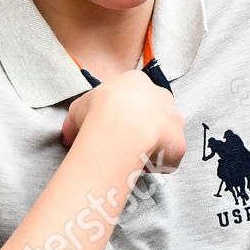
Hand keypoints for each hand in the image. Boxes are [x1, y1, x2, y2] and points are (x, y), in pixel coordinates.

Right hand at [61, 69, 186, 171]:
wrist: (122, 128)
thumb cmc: (98, 112)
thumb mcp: (77, 109)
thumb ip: (76, 120)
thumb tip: (70, 135)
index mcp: (137, 82)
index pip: (133, 97)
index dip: (121, 115)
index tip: (110, 129)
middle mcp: (162, 96)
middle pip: (153, 113)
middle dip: (141, 128)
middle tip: (122, 144)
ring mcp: (174, 119)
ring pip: (164, 135)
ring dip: (150, 146)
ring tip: (131, 157)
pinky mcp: (180, 143)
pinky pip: (169, 157)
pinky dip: (156, 164)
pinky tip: (141, 167)